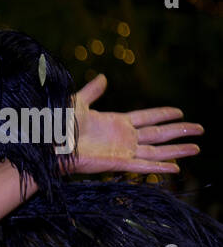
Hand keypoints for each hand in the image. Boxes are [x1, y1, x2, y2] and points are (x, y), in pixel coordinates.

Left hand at [69, 74, 201, 175]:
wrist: (47, 142)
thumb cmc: (57, 125)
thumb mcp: (78, 103)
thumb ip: (92, 92)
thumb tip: (102, 78)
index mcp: (114, 123)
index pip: (146, 117)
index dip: (163, 114)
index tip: (180, 112)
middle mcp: (122, 138)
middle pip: (158, 134)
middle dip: (179, 131)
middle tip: (200, 129)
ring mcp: (121, 152)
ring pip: (156, 151)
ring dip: (177, 150)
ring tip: (197, 148)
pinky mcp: (116, 164)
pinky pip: (142, 166)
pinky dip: (159, 167)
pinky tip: (176, 168)